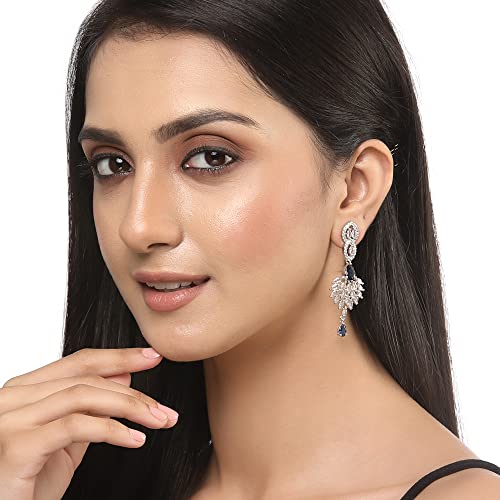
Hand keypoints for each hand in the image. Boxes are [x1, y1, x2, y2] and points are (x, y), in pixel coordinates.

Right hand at [0, 347, 178, 499]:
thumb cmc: (29, 486)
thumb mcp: (69, 442)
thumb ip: (91, 408)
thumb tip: (124, 375)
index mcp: (24, 391)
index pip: (80, 362)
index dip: (120, 357)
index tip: (153, 357)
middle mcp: (13, 397)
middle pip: (86, 378)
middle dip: (133, 392)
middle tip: (164, 409)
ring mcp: (10, 419)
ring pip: (83, 396)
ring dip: (129, 407)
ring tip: (157, 422)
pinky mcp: (17, 445)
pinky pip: (75, 425)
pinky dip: (112, 430)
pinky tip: (135, 439)